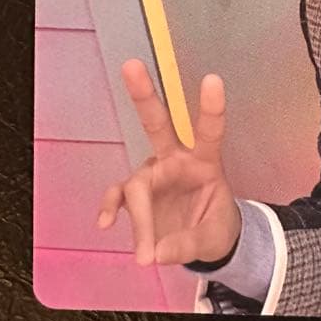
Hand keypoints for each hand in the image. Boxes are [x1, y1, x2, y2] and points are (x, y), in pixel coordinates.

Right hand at [97, 60, 240, 266]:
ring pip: (137, 184)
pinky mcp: (137, 192)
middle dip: (144, 95)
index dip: (211, 107)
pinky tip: (106, 222)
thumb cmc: (214, 227)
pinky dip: (111, 207)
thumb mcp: (214, 238)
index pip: (209, 130)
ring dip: (139, 219)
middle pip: (158, 123)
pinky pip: (119, 195)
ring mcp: (154, 173)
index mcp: (206, 161)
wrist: (203, 241)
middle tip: (131, 65)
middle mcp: (176, 159)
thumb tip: (159, 252)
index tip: (213, 79)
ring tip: (145, 255)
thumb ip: (188, 243)